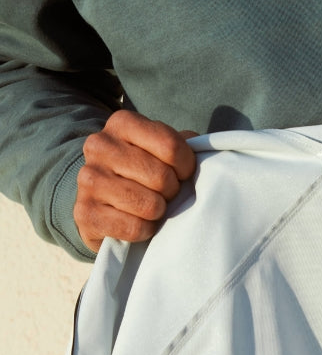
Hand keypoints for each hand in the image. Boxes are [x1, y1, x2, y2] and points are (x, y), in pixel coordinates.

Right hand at [74, 110, 197, 251]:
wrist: (102, 204)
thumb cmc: (142, 176)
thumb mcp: (161, 152)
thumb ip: (182, 146)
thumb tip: (202, 151)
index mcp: (122, 123)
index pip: (171, 146)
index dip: (187, 167)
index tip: (182, 175)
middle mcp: (100, 146)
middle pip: (162, 177)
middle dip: (172, 192)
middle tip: (164, 195)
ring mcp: (89, 179)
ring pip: (150, 205)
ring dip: (158, 213)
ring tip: (150, 208)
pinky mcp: (86, 213)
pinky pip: (135, 227)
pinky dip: (145, 231)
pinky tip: (138, 224)